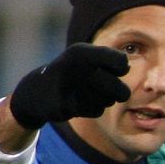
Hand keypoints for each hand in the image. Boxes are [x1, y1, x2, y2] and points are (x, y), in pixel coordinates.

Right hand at [8, 44, 130, 129]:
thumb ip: (111, 58)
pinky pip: (97, 111)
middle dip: (116, 91)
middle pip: (122, 91)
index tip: (113, 69)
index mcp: (81, 52)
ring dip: (102, 99)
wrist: (38, 91)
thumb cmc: (72, 71)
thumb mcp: (89, 57)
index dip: (121, 68)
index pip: (121, 63)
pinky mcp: (65, 107)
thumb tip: (126, 65)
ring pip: (109, 101)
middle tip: (100, 85)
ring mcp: (69, 89)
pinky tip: (78, 101)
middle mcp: (74, 67)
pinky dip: (92, 108)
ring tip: (85, 91)